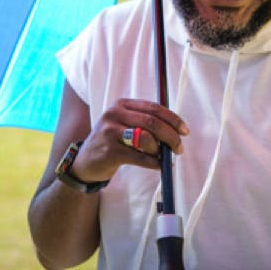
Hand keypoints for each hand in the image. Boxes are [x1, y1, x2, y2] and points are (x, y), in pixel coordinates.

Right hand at [71, 99, 188, 181]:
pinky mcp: (109, 151)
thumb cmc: (112, 142)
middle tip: (179, 148)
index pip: (153, 107)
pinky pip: (139, 157)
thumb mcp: (124, 124)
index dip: (173, 119)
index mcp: (121, 104)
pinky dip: (153, 162)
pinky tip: (159, 165)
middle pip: (152, 122)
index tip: (185, 131)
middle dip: (171, 136)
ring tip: (162, 157)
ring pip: (146, 138)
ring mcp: (110, 132)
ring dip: (160, 150)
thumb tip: (176, 131)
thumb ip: (146, 122)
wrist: (85, 161)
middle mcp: (114, 114)